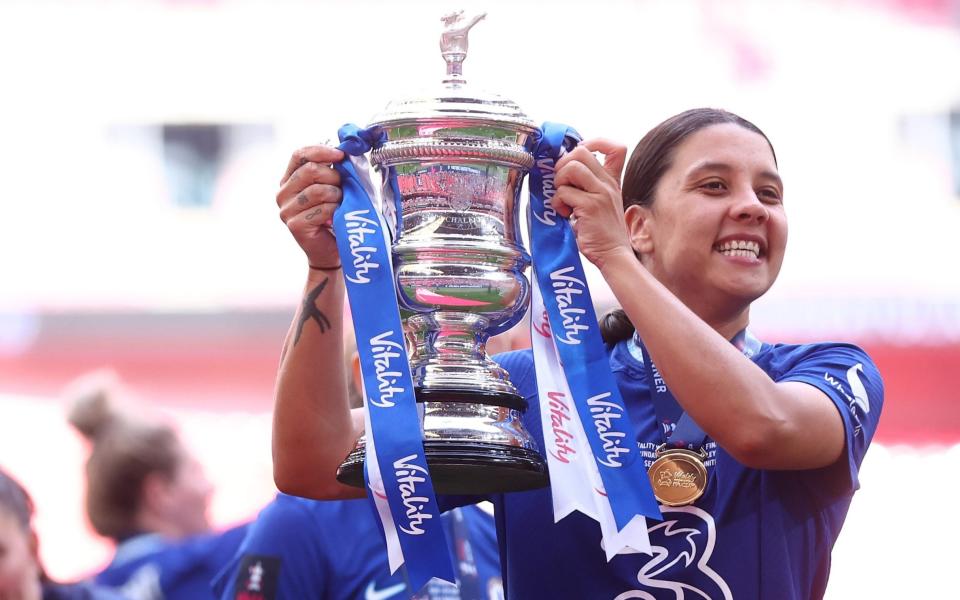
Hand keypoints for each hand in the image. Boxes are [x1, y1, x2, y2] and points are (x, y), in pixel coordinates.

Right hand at [277, 145, 344, 269]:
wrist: (330, 250)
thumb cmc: (333, 216)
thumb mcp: (332, 187)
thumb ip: (332, 170)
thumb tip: (344, 153)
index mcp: (289, 179)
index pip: (300, 155)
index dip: (321, 151)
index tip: (341, 155)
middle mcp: (283, 193)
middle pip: (309, 170)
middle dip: (334, 176)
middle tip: (343, 188)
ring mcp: (286, 210)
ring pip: (318, 190)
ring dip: (336, 195)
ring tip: (339, 204)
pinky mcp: (295, 225)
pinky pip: (322, 209)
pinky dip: (335, 210)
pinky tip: (336, 217)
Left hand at [552, 139, 633, 269]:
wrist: (613, 255)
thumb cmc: (602, 232)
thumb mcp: (601, 203)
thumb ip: (588, 186)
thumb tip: (563, 172)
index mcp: (612, 180)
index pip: (615, 147)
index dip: (594, 142)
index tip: (577, 157)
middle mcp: (608, 183)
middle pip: (582, 151)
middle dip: (563, 165)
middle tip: (562, 184)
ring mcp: (600, 193)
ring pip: (571, 167)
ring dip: (559, 182)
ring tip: (562, 199)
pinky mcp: (590, 206)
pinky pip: (564, 192)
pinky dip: (557, 203)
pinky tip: (564, 214)